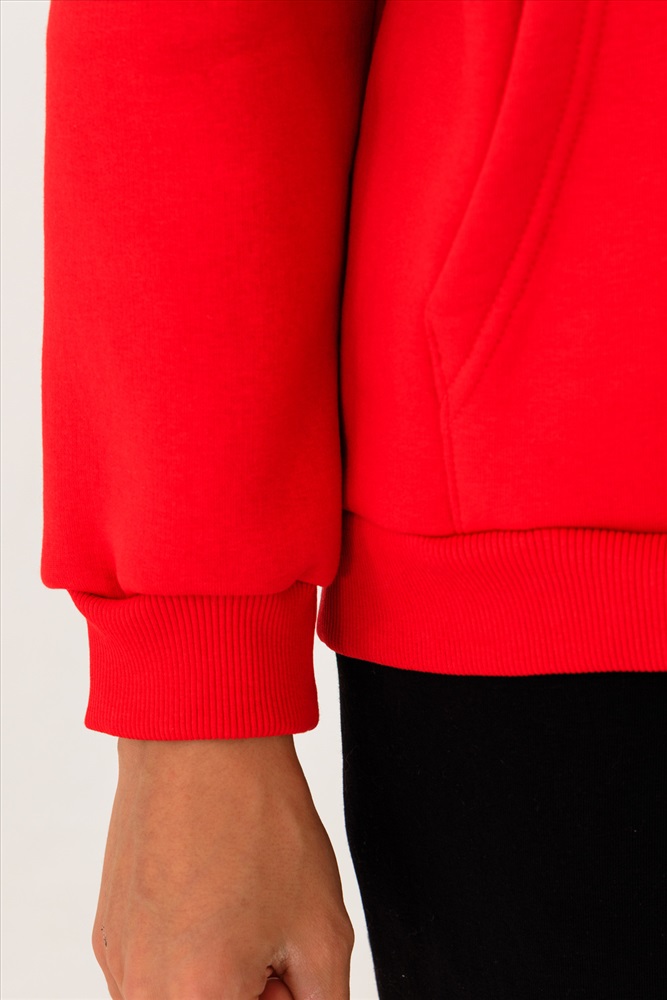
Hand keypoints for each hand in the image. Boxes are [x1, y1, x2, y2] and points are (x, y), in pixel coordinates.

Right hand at [92, 734, 353, 998]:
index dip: (282, 995)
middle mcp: (141, 992)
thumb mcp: (323, 930)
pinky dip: (188, 951)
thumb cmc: (258, 821)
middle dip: (252, 992)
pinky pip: (155, 970)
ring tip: (239, 907)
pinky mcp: (107, 931)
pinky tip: (210, 892)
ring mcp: (117, 961)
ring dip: (218, 977)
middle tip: (270, 934)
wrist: (200, 741)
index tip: (289, 964)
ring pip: (182, 997)